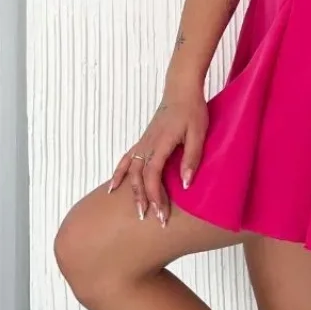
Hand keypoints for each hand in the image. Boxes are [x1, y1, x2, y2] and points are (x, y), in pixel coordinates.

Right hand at [108, 87, 207, 225]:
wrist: (181, 90)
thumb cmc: (192, 110)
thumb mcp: (198, 133)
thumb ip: (191, 158)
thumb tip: (185, 185)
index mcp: (161, 144)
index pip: (152, 176)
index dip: (155, 197)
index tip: (161, 215)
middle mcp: (147, 145)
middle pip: (139, 177)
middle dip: (143, 200)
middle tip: (149, 219)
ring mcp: (143, 142)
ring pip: (131, 171)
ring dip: (132, 192)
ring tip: (136, 211)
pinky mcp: (143, 141)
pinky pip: (126, 160)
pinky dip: (119, 174)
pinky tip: (113, 187)